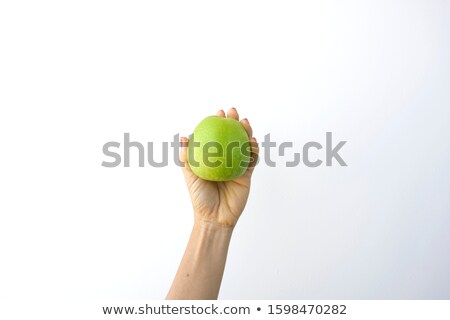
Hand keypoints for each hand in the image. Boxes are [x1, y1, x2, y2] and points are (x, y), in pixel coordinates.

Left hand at [180, 108, 258, 227]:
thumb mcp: (190, 176)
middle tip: (233, 112)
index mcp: (212, 157)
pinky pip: (252, 159)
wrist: (215, 217)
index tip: (218, 113)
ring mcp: (237, 165)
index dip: (218, 123)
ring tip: (245, 123)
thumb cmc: (200, 198)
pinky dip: (253, 150)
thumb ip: (186, 158)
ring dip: (247, 131)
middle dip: (234, 121)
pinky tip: (252, 142)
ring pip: (244, 144)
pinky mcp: (247, 174)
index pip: (216, 136)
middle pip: (232, 136)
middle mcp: (225, 159)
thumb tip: (183, 137)